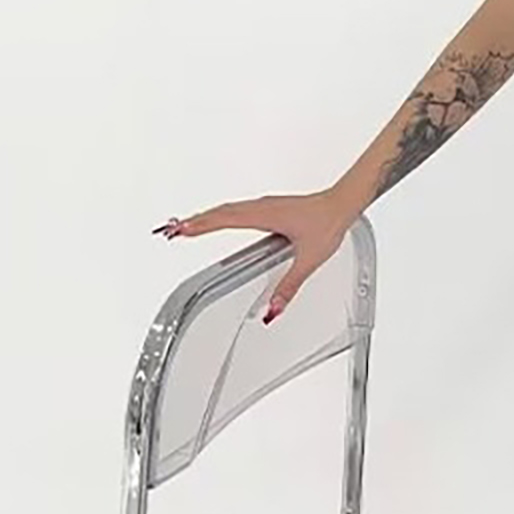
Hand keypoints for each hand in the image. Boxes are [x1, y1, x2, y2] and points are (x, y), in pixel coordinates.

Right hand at [151, 188, 358, 323]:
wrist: (341, 204)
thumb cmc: (327, 223)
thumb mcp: (308, 260)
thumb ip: (289, 287)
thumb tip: (274, 309)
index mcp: (265, 215)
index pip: (224, 220)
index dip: (201, 226)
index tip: (179, 230)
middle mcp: (261, 207)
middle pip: (220, 213)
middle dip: (195, 222)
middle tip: (172, 230)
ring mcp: (265, 205)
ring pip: (228, 210)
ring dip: (207, 217)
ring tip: (187, 226)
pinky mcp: (270, 207)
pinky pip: (239, 209)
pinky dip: (223, 215)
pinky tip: (221, 220)